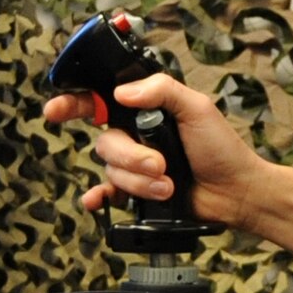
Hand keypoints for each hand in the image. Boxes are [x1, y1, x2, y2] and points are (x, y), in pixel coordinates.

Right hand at [42, 73, 267, 229]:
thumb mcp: (197, 107)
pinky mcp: (137, 192)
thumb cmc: (221, 148)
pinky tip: (95, 202)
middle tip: (162, 166)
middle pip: (105, 143)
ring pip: (112, 171)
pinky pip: (107, 194)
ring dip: (140, 181)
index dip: (73, 103)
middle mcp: (135, 136)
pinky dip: (99, 198)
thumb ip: (161, 90)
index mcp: (145, 109)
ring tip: (169, 186)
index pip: (100, 101)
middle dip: (132, 157)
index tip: (55, 110)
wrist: (236, 192)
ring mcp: (135, 165)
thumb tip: (122, 92)